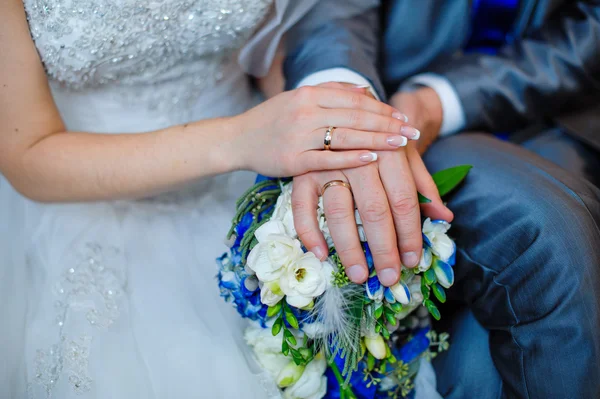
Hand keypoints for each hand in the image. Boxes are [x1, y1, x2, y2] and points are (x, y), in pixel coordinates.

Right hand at [232, 84, 419, 176]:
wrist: (237, 139)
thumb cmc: (271, 120)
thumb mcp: (298, 98)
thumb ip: (330, 92)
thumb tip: (364, 91)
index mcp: (308, 95)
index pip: (354, 100)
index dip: (381, 108)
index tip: (402, 117)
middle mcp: (305, 112)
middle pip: (355, 117)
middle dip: (387, 124)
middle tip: (411, 132)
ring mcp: (299, 136)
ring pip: (345, 136)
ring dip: (377, 139)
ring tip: (401, 144)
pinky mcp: (293, 160)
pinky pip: (327, 158)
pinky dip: (351, 158)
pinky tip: (372, 158)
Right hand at [292, 87, 450, 286]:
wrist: (345, 103)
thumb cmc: (380, 136)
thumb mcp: (406, 154)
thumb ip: (424, 185)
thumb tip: (445, 217)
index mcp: (388, 151)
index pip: (403, 199)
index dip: (410, 233)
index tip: (414, 260)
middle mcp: (357, 156)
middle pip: (374, 210)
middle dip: (384, 248)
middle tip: (390, 278)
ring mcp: (327, 164)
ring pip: (338, 212)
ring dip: (349, 248)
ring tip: (360, 275)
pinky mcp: (302, 172)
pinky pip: (301, 207)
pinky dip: (309, 232)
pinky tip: (321, 255)